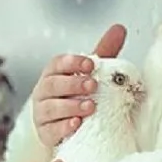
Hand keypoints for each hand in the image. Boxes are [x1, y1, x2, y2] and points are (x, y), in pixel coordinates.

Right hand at [32, 24, 126, 147]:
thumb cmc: (80, 94)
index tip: (91, 63)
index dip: (72, 62)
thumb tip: (119, 28)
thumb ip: (104, 52)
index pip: (57, 63)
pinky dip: (63, 127)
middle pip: (52, 84)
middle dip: (72, 84)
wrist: (72, 126)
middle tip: (93, 85)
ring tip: (90, 106)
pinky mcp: (45, 133)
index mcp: (54, 73)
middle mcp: (43, 92)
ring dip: (70, 106)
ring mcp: (42, 113)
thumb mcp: (92, 73)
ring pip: (50, 108)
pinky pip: (51, 130)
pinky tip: (77, 124)